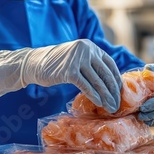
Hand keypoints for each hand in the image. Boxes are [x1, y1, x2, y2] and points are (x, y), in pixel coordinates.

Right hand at [0, 39, 122, 112]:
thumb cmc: (56, 64)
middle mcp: (86, 50)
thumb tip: (107, 81)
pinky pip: (86, 86)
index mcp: (89, 46)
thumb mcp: (76, 58)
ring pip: (97, 81)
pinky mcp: (69, 71)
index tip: (120, 91)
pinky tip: (99, 104)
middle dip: (113, 91)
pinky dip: (94, 96)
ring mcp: (77, 60)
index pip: (109, 64)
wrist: (34, 63)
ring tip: (111, 107)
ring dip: (106, 96)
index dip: (116, 79)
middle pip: (105, 73)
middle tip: (118, 104)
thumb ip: (90, 63)